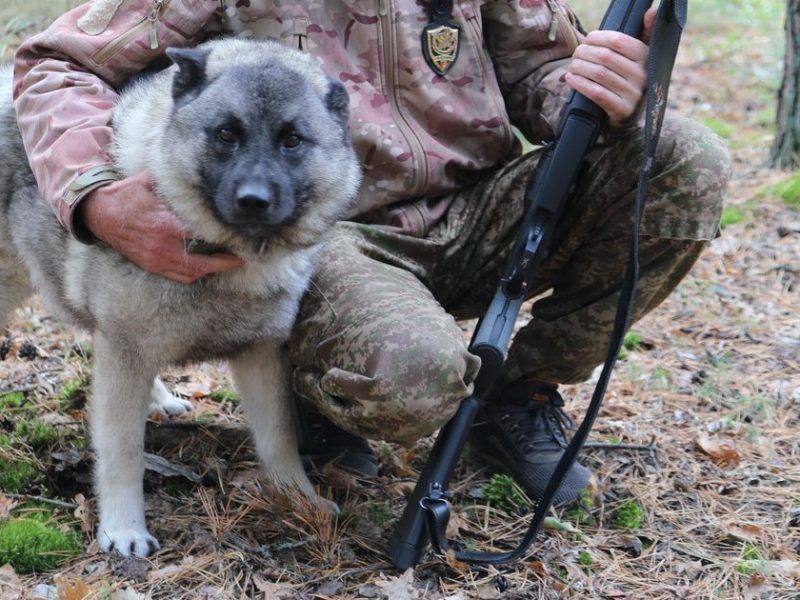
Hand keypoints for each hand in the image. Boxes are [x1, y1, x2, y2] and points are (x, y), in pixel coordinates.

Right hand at [79, 172, 243, 283]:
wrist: (98, 214)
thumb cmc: (125, 196)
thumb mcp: (148, 183)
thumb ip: (172, 186)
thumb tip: (195, 178)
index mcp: (165, 225)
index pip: (201, 235)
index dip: (221, 236)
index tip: (238, 234)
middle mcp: (163, 247)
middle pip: (204, 262)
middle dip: (225, 262)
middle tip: (242, 257)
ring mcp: (158, 260)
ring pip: (193, 273)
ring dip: (213, 270)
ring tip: (229, 263)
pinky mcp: (152, 266)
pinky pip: (180, 277)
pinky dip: (196, 275)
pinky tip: (207, 269)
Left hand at [564, 7, 655, 128]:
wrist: (630, 114)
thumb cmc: (628, 78)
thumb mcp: (638, 57)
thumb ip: (645, 33)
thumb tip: (652, 11)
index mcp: (645, 57)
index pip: (618, 41)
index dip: (598, 37)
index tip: (587, 39)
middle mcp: (641, 75)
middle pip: (605, 57)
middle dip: (585, 52)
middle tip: (576, 53)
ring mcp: (632, 94)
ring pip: (599, 74)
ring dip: (580, 67)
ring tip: (572, 65)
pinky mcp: (621, 110)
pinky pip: (596, 93)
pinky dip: (580, 84)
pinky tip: (570, 79)